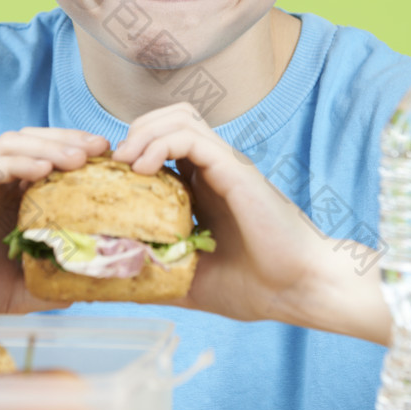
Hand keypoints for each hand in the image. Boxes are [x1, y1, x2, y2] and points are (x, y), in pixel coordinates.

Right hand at [0, 128, 109, 312]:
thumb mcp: (19, 291)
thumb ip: (50, 283)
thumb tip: (90, 285)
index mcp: (14, 201)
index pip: (50, 159)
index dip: (81, 154)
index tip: (112, 161)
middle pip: (37, 141)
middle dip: (72, 139)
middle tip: (104, 147)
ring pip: (15, 143)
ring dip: (50, 143)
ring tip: (80, 156)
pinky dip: (20, 160)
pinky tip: (45, 169)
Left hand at [112, 103, 390, 342]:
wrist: (300, 291)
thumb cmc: (256, 287)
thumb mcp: (192, 280)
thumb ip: (158, 276)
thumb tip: (116, 286)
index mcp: (207, 186)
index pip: (166, 140)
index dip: (135, 146)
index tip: (111, 175)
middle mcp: (216, 168)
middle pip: (171, 117)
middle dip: (136, 131)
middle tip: (115, 163)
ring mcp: (227, 165)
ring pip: (180, 117)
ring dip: (145, 131)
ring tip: (126, 161)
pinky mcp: (235, 170)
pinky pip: (192, 137)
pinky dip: (161, 143)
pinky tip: (144, 168)